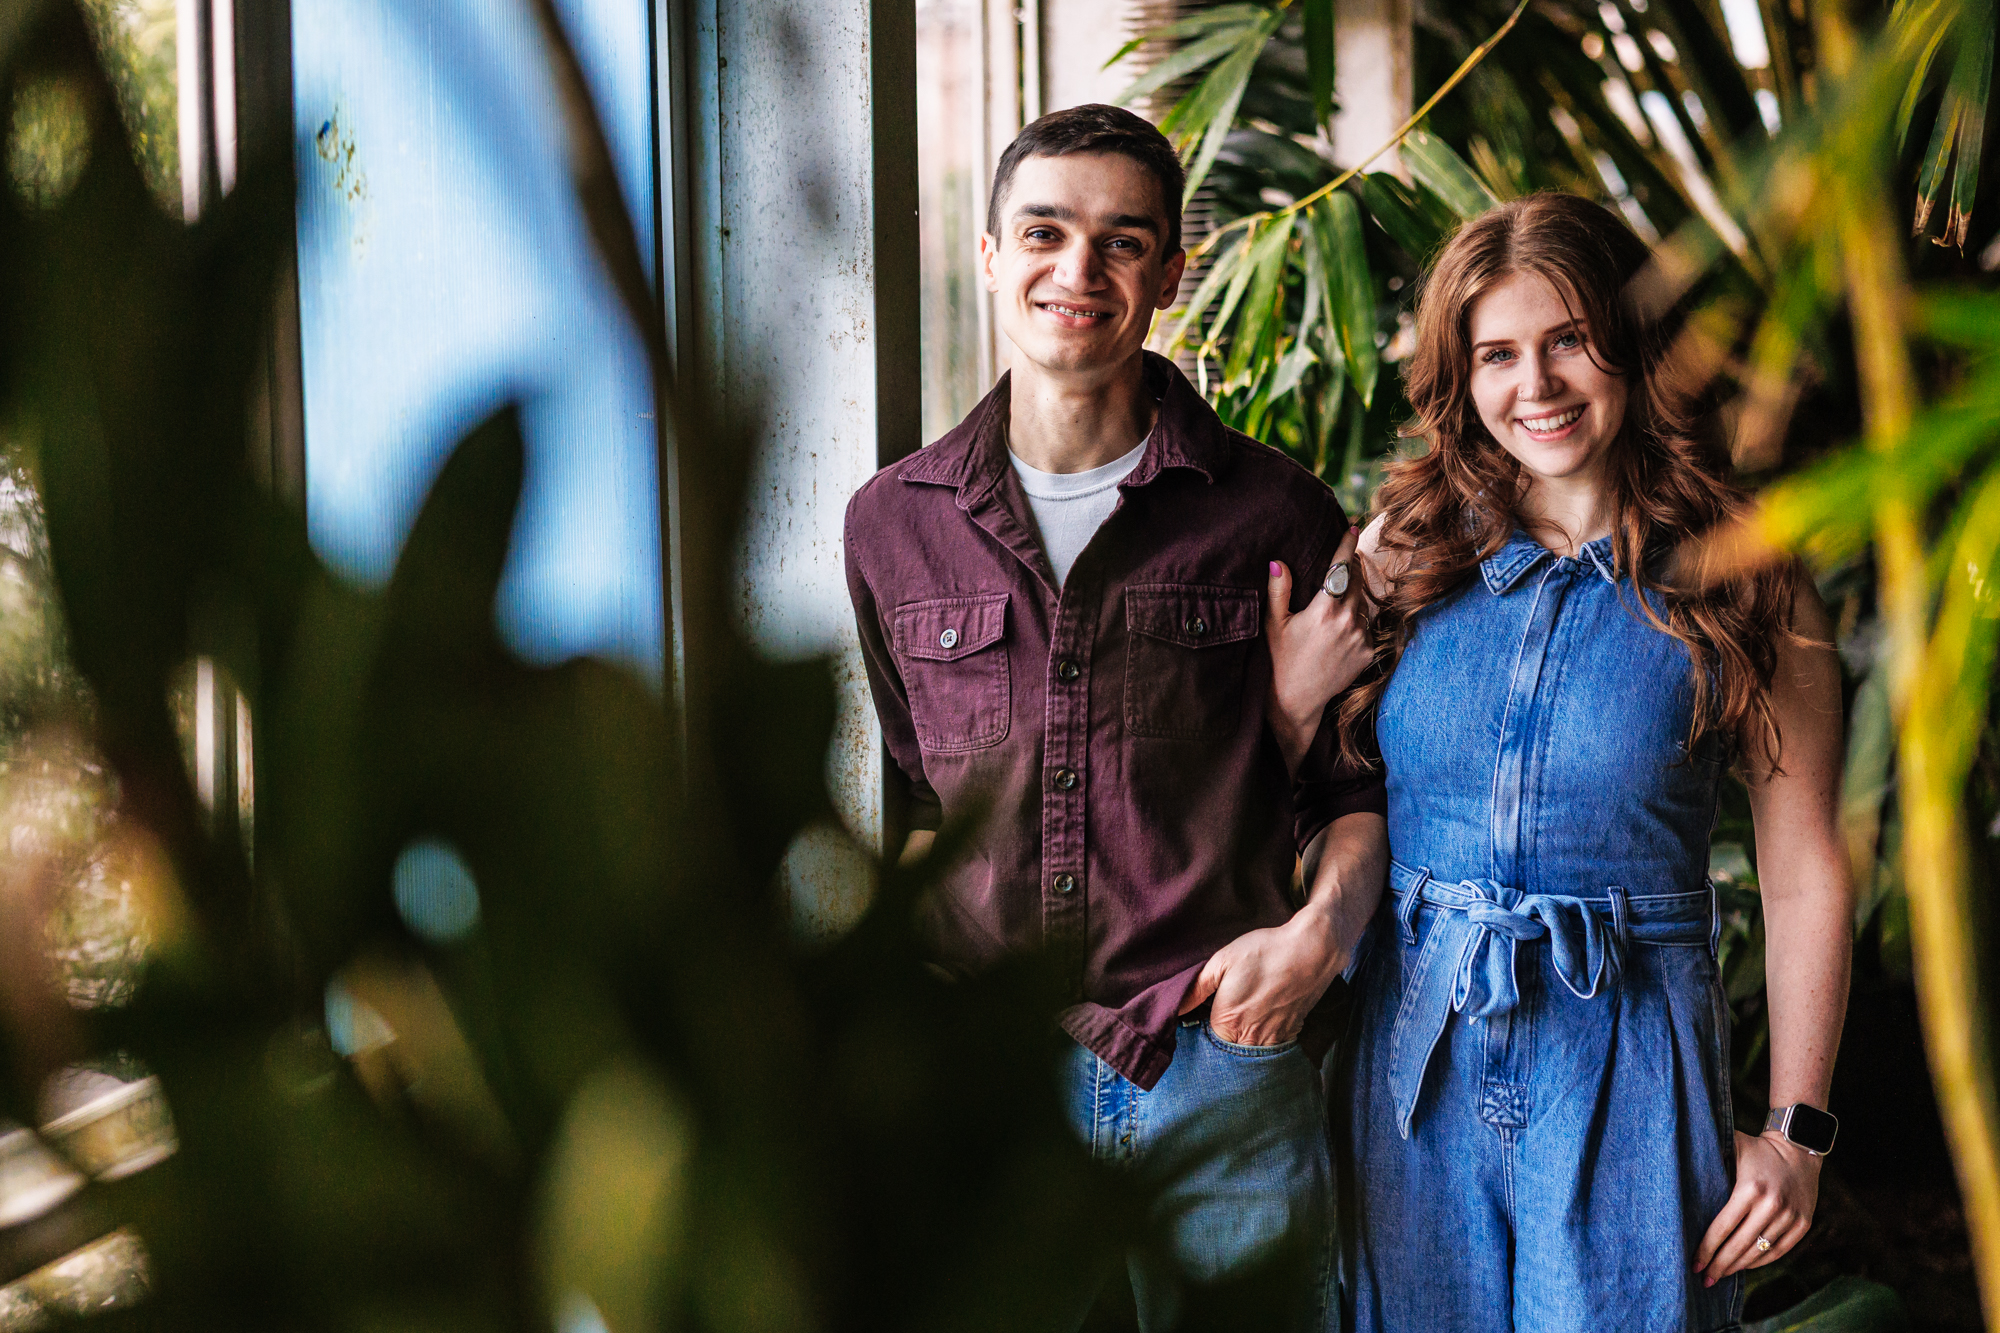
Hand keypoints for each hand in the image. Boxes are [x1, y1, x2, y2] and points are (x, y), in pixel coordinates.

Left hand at [1178, 905, 1343, 1046]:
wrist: (1311, 951)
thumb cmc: (1265, 952)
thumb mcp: (1222, 961)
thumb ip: (1196, 988)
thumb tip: (1175, 1008)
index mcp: (1227, 1021)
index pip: (1204, 1039)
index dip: (1202, 1026)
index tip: (1205, 1013)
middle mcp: (1249, 1037)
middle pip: (1226, 1050)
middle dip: (1221, 1039)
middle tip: (1227, 1014)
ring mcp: (1271, 1040)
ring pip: (1247, 1053)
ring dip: (1242, 1042)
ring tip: (1245, 1016)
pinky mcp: (1289, 1035)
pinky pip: (1269, 1049)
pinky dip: (1262, 1040)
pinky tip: (1262, 1019)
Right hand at [1268, 526, 1372, 771]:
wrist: (1297, 700)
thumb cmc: (1280, 659)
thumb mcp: (1274, 624)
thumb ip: (1278, 591)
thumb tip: (1278, 563)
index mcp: (1323, 610)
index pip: (1340, 568)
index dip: (1345, 545)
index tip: (1350, 527)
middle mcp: (1347, 621)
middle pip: (1356, 580)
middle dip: (1351, 566)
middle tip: (1343, 557)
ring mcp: (1361, 637)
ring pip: (1363, 602)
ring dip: (1353, 594)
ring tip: (1335, 600)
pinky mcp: (1369, 651)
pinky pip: (1367, 624)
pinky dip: (1357, 618)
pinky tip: (1339, 627)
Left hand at [1695, 1131, 1822, 1284]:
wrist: (1800, 1149)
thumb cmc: (1757, 1149)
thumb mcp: (1732, 1147)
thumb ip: (1709, 1159)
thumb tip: (1678, 1174)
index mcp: (1750, 1189)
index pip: (1723, 1227)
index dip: (1707, 1249)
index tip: (1694, 1264)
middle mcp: (1772, 1205)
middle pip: (1740, 1245)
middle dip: (1720, 1265)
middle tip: (1704, 1279)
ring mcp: (1790, 1217)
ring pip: (1759, 1251)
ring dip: (1739, 1266)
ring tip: (1721, 1275)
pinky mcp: (1803, 1224)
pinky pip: (1779, 1250)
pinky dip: (1761, 1261)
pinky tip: (1745, 1266)